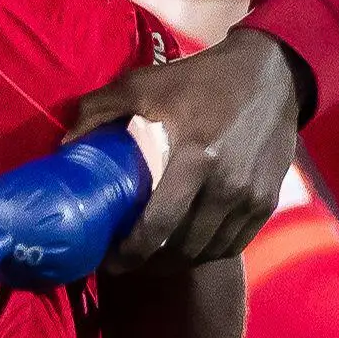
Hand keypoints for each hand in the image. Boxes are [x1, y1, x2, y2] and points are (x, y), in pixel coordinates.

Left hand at [71, 29, 305, 267]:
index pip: (157, 227)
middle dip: (148, 263)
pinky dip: (206, 252)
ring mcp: (251, 198)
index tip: (105, 260)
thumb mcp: (144, 83)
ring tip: (152, 255)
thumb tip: (64, 145)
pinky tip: (186, 245)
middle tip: (124, 260)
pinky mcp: (267, 202)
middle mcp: (227, 186)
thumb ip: (99, 109)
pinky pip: (233, 245)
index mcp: (196, 158)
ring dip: (176, 261)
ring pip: (207, 253)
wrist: (273, 74)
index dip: (128, 254)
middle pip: (181, 250)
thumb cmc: (202, 78)